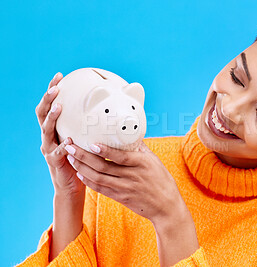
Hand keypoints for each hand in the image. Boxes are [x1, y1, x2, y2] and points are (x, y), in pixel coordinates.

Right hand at [35, 72, 84, 196]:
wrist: (75, 183)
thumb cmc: (83, 158)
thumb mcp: (87, 138)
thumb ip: (93, 125)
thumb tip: (116, 109)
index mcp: (57, 128)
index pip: (52, 104)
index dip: (53, 89)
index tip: (59, 75)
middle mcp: (49, 135)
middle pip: (42, 113)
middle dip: (48, 99)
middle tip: (56, 88)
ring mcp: (49, 148)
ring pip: (45, 130)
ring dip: (52, 117)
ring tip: (59, 107)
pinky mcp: (54, 161)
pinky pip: (57, 152)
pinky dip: (63, 146)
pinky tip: (69, 141)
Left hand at [65, 140, 199, 265]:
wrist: (166, 206)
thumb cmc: (162, 180)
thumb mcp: (154, 161)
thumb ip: (140, 148)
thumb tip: (127, 134)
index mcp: (142, 163)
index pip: (120, 156)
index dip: (104, 151)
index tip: (91, 143)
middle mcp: (132, 176)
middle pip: (103, 167)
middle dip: (83, 157)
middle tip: (70, 147)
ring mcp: (125, 188)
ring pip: (98, 178)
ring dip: (81, 168)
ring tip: (71, 158)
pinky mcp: (120, 197)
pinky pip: (100, 189)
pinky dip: (88, 181)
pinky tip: (80, 173)